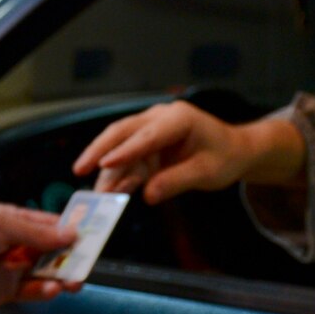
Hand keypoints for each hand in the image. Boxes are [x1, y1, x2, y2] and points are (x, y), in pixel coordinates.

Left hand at [0, 204, 80, 310]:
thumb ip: (36, 231)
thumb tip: (70, 233)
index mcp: (11, 221)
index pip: (49, 223)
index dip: (70, 228)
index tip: (93, 234)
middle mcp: (14, 244)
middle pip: (51, 250)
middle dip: (70, 256)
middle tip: (88, 262)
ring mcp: (10, 269)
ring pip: (45, 273)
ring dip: (61, 276)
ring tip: (74, 281)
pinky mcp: (4, 292)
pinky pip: (31, 292)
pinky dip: (44, 291)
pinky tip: (51, 289)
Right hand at [71, 102, 304, 203]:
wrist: (235, 151)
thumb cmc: (225, 157)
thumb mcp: (207, 173)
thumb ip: (177, 181)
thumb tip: (148, 195)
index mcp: (178, 119)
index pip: (147, 136)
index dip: (124, 151)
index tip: (104, 165)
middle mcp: (159, 118)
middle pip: (122, 131)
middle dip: (99, 151)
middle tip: (79, 169)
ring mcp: (150, 129)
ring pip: (119, 145)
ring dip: (106, 168)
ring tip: (95, 192)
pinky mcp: (146, 144)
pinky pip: (126, 158)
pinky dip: (117, 174)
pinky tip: (109, 189)